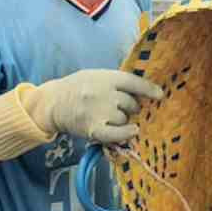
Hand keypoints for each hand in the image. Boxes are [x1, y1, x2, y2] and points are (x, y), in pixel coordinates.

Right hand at [32, 69, 162, 143]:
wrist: (52, 102)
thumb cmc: (77, 88)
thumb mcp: (96, 76)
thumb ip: (116, 82)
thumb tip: (143, 93)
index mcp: (105, 77)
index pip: (133, 82)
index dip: (149, 89)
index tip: (160, 95)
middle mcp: (103, 93)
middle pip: (131, 104)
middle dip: (130, 108)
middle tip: (118, 107)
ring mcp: (99, 111)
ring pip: (124, 119)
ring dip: (122, 120)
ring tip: (107, 116)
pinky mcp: (93, 128)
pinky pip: (117, 134)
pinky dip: (126, 133)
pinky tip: (133, 131)